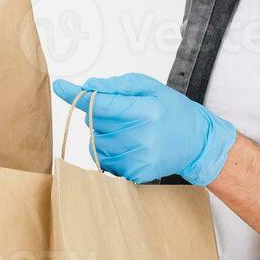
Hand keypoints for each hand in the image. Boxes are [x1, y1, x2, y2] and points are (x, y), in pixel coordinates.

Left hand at [52, 73, 236, 185]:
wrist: (198, 143)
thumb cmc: (175, 111)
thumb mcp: (151, 88)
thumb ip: (119, 86)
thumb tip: (89, 86)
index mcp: (145, 111)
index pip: (101, 104)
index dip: (77, 95)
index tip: (61, 86)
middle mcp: (141, 137)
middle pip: (95, 123)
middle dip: (99, 115)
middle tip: (122, 113)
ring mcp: (138, 159)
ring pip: (95, 143)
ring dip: (103, 135)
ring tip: (128, 130)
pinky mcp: (135, 174)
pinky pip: (104, 161)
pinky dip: (109, 152)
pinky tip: (128, 145)